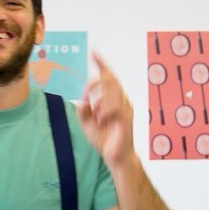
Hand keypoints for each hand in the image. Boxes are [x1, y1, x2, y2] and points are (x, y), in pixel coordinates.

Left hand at [76, 52, 134, 168]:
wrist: (116, 157)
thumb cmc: (105, 139)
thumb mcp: (87, 124)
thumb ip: (83, 111)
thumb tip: (82, 101)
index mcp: (114, 99)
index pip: (109, 77)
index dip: (102, 64)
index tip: (94, 52)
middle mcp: (123, 100)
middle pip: (110, 80)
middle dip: (94, 83)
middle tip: (85, 94)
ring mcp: (126, 108)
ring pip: (111, 92)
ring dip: (98, 100)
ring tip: (96, 115)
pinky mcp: (126, 118)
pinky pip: (115, 106)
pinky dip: (104, 110)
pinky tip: (101, 119)